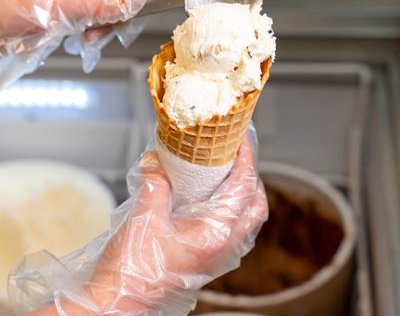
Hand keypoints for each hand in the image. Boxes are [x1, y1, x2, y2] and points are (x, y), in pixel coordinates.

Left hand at [0, 0, 174, 55]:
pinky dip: (104, 24)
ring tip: (100, 31)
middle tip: (135, 8)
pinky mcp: (78, 0)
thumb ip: (91, 5)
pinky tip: (92, 35)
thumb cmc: (3, 10)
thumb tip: (126, 1)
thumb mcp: (50, 8)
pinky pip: (103, 8)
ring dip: (114, 14)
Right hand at [23, 137, 267, 314]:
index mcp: (215, 234)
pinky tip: (210, 199)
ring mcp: (220, 256)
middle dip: (251, 178)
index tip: (241, 141)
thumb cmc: (134, 267)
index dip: (246, 160)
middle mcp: (225, 246)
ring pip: (247, 219)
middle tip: (236, 158)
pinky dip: (230, 209)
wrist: (123, 299)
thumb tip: (156, 160)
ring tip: (226, 174)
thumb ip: (155, 184)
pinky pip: (233, 229)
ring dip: (242, 194)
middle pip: (256, 206)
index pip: (243, 188)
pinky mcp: (209, 259)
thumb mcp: (143, 216)